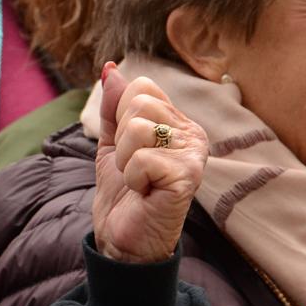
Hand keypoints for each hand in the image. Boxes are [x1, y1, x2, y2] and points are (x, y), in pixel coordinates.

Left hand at [91, 65, 206, 263]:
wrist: (123, 237)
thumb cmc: (123, 191)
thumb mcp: (111, 142)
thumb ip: (113, 106)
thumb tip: (110, 68)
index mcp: (177, 122)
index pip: (142, 88)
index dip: (121, 115)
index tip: (128, 146)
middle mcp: (193, 134)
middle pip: (139, 103)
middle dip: (121, 138)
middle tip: (133, 167)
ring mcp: (194, 154)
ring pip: (138, 127)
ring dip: (125, 159)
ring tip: (139, 179)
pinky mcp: (188, 176)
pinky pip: (142, 158)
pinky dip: (132, 177)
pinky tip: (145, 192)